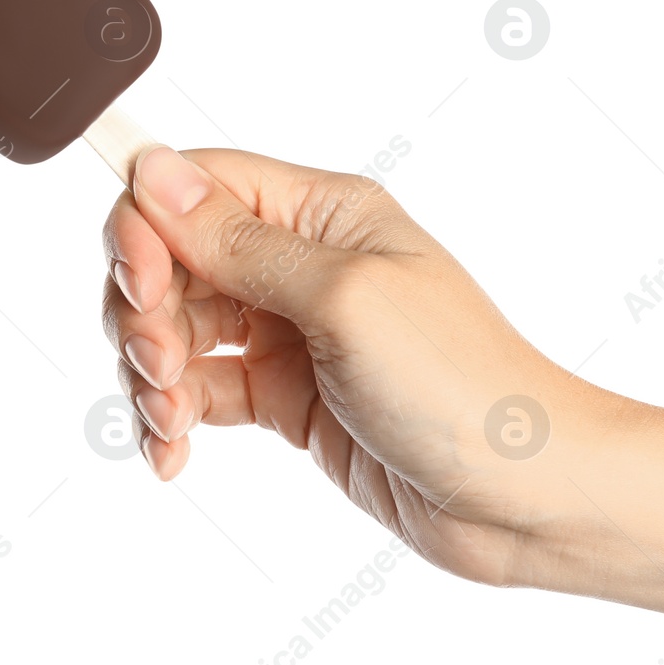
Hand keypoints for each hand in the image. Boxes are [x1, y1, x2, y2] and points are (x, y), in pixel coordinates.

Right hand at [101, 146, 631, 588]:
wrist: (523, 496)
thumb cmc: (461, 387)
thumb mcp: (344, 300)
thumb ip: (240, 242)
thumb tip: (153, 168)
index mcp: (323, 214)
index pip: (196, 186)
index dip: (146, 226)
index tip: (140, 284)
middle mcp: (301, 263)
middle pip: (173, 259)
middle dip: (143, 311)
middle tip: (158, 366)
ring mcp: (292, 332)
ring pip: (177, 327)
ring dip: (149, 372)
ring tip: (168, 422)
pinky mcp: (287, 397)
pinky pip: (201, 390)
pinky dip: (173, 418)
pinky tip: (172, 454)